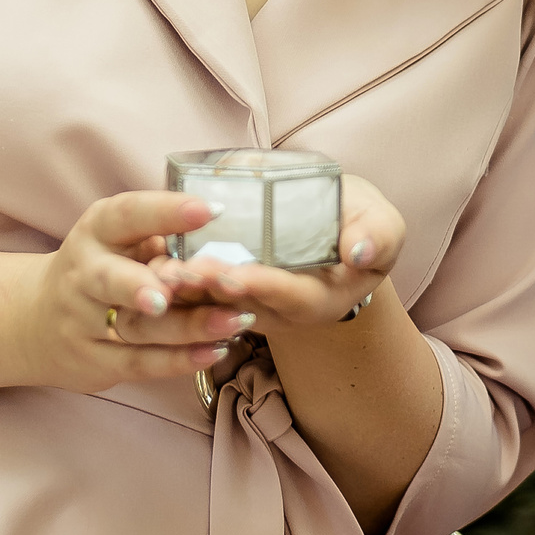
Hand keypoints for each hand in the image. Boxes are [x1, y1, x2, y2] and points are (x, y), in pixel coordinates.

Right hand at [20, 191, 253, 393]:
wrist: (37, 319)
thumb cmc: (100, 267)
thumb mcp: (118, 239)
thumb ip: (159, 233)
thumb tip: (222, 226)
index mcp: (96, 232)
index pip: (126, 215)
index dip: (165, 212)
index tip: (207, 210)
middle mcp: (83, 274)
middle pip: (109, 279)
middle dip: (140, 285)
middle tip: (173, 292)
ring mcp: (84, 322)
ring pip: (135, 327)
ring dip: (186, 327)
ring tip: (231, 322)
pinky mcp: (94, 360)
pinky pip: (139, 362)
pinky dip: (177, 360)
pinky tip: (213, 351)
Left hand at [153, 173, 405, 332]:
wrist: (337, 227)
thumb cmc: (360, 223)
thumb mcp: (381, 224)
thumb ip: (376, 235)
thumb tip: (360, 250)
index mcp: (323, 297)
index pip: (292, 297)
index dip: (263, 286)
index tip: (234, 274)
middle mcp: (284, 311)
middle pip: (244, 306)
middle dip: (211, 291)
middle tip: (181, 273)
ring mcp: (253, 306)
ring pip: (215, 306)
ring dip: (185, 292)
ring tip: (159, 271)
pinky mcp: (228, 295)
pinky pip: (199, 296)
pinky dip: (178, 284)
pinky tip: (152, 265)